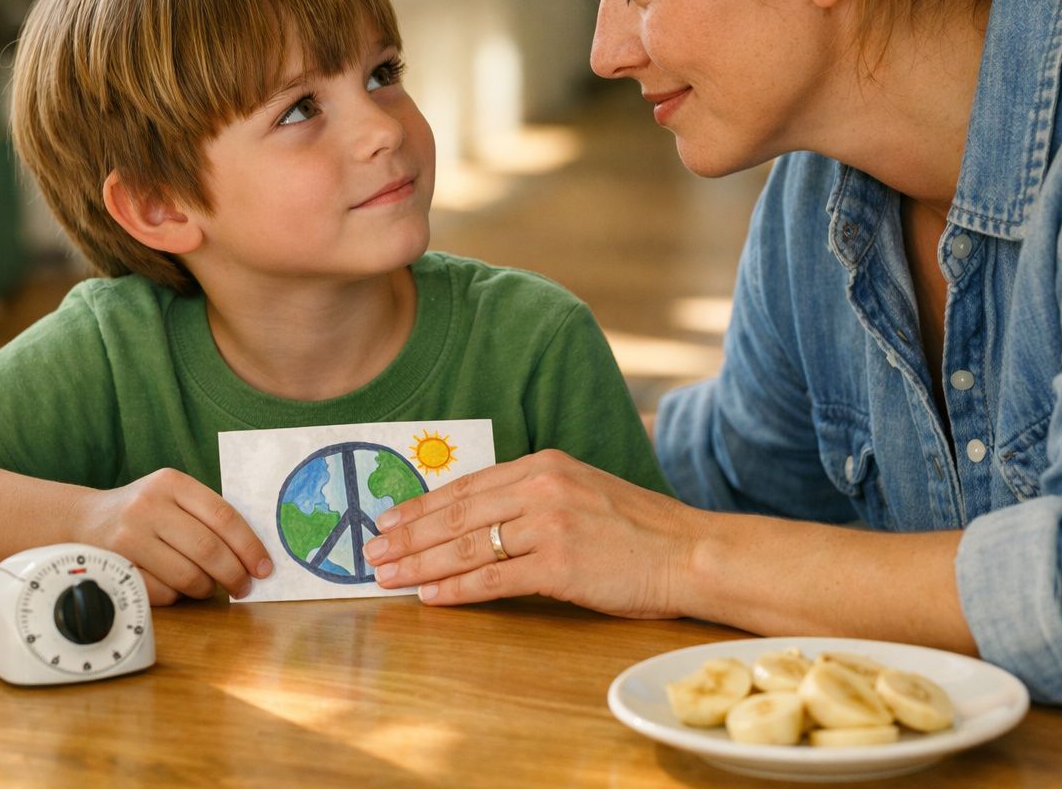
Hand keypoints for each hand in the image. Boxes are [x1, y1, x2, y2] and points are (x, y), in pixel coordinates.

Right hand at [72, 468, 272, 605]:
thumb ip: (207, 515)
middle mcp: (149, 506)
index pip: (224, 516)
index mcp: (172, 483)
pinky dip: (177, 596)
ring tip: (210, 587)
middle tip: (245, 587)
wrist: (83, 520)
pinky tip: (175, 587)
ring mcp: (129, 536)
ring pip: (187, 575)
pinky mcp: (116, 566)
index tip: (265, 568)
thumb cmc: (143, 511)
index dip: (250, 546)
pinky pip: (162, 592)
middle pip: (208, 549)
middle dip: (234, 574)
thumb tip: (254, 555)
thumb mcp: (172, 496)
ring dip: (207, 588)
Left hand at [365, 449, 692, 618]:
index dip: (422, 505)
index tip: (388, 519)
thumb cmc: (638, 530)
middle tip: (371, 550)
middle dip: (407, 534)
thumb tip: (477, 520)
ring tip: (386, 576)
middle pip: (457, 514)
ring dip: (419, 563)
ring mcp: (550, 524)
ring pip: (466, 546)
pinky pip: (493, 578)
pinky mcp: (559, 564)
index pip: (467, 486)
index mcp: (544, 464)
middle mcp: (542, 486)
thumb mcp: (581, 491)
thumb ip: (533, 498)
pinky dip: (455, 589)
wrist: (690, 552)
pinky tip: (429, 597)